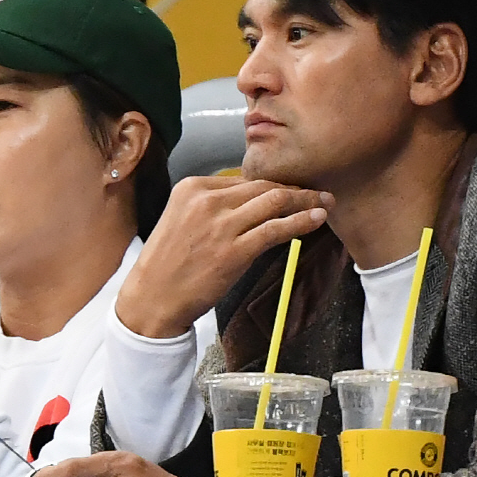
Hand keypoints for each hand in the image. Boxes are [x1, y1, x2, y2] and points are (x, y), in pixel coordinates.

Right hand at [117, 176, 332, 337]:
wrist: (152, 297)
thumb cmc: (166, 264)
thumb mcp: (180, 220)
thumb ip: (210, 207)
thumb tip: (249, 203)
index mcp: (191, 188)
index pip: (243, 179)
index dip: (273, 183)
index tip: (291, 189)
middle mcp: (206, 200)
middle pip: (263, 185)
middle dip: (295, 187)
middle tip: (317, 191)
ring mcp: (221, 225)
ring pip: (275, 201)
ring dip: (306, 200)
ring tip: (325, 202)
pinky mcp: (234, 250)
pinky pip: (277, 229)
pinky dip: (301, 221)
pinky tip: (317, 220)